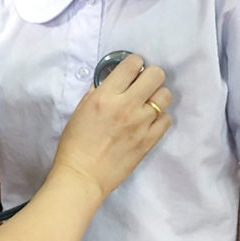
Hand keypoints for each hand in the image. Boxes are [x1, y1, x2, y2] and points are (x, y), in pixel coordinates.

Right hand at [52, 54, 171, 198]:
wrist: (82, 177)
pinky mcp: (150, 140)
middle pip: (156, 74)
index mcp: (105, 96)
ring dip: (156, 97)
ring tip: (145, 106)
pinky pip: (167, 119)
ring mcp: (141, 123)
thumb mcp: (79, 112)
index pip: (132, 63)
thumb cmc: (74, 146)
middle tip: (141, 87)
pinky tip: (147, 123)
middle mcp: (126, 105)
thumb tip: (110, 80)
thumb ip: (97, 93)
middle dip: (149, 77)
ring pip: (165, 95)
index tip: (131, 72)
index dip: (134, 64)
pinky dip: (159, 118)